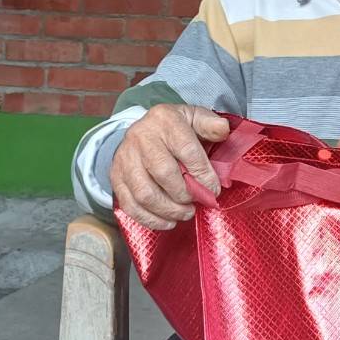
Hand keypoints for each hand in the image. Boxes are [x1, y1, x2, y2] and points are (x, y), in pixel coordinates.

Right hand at [109, 105, 229, 230]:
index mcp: (165, 119)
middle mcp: (141, 137)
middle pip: (163, 173)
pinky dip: (150, 219)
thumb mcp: (194, 117)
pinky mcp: (115, 177)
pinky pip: (130, 205)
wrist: (142, 129)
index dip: (202, 174)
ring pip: (145, 193)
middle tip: (198, 202)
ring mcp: (124, 158)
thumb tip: (223, 130)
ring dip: (168, 210)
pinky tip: (167, 222)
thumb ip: (211, 124)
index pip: (186, 150)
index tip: (213, 190)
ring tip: (185, 213)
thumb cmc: (174, 128)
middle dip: (185, 194)